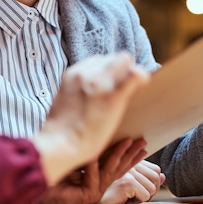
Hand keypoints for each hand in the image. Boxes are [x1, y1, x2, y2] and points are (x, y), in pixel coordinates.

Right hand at [33, 52, 149, 184]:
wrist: (59, 145)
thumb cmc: (61, 130)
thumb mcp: (64, 99)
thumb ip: (76, 90)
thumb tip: (88, 92)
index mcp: (72, 74)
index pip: (98, 60)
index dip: (107, 71)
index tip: (110, 83)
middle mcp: (85, 73)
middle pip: (112, 58)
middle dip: (120, 70)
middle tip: (122, 87)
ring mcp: (99, 83)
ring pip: (125, 61)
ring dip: (130, 73)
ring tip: (131, 88)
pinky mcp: (113, 97)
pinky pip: (135, 75)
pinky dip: (141, 77)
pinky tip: (143, 84)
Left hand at [35, 138, 146, 203]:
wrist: (36, 185)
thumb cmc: (50, 172)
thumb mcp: (73, 157)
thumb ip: (85, 149)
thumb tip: (95, 129)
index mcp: (94, 178)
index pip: (116, 165)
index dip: (129, 155)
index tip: (141, 144)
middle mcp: (96, 186)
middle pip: (118, 168)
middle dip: (131, 154)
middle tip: (143, 142)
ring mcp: (93, 192)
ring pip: (110, 170)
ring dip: (119, 154)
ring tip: (128, 141)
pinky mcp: (86, 196)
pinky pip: (92, 175)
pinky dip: (92, 163)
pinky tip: (93, 153)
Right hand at [99, 160, 165, 203]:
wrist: (92, 201)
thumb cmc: (110, 194)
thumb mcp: (132, 185)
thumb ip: (146, 179)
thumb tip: (163, 176)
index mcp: (131, 163)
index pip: (156, 170)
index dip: (152, 183)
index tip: (139, 190)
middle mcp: (130, 165)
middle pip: (157, 178)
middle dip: (150, 191)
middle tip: (134, 195)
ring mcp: (128, 173)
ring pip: (152, 188)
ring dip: (142, 197)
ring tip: (127, 196)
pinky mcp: (127, 183)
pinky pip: (145, 196)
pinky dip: (137, 202)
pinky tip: (125, 199)